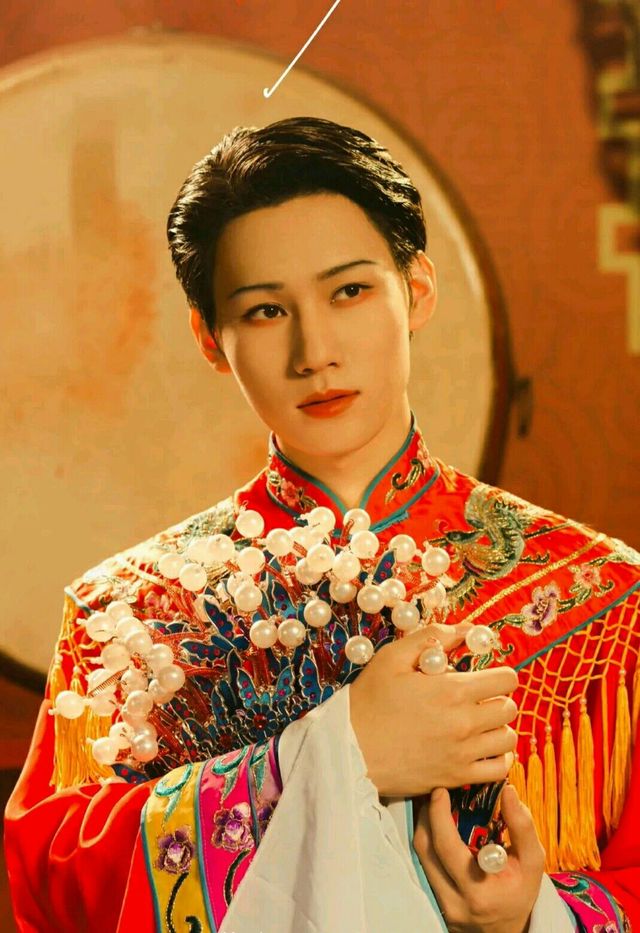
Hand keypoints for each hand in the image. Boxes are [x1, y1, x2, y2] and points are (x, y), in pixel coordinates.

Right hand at [348, 623, 518, 795]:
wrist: (350, 749)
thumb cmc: (370, 700)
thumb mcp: (393, 657)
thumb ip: (433, 638)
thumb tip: (467, 629)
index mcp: (453, 690)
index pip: (507, 679)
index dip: (500, 674)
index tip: (486, 676)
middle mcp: (464, 723)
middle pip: (510, 708)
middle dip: (499, 698)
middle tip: (479, 698)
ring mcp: (462, 753)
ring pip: (508, 738)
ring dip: (498, 727)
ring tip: (479, 722)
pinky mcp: (456, 777)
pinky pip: (499, 769)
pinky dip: (497, 757)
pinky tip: (483, 747)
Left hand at [413, 784, 544, 932]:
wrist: (506, 930)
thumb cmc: (520, 891)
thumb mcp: (532, 862)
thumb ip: (522, 826)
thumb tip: (508, 790)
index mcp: (481, 891)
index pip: (450, 849)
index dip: (440, 816)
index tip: (441, 791)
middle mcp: (456, 900)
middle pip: (427, 850)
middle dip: (427, 815)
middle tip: (436, 792)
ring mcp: (441, 904)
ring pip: (419, 857)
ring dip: (423, 826)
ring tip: (433, 806)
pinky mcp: (433, 903)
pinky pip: (420, 866)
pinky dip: (425, 842)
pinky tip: (433, 827)